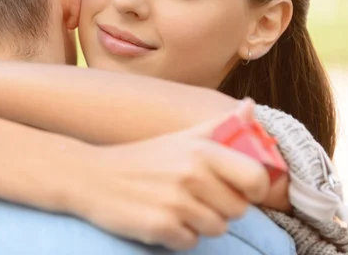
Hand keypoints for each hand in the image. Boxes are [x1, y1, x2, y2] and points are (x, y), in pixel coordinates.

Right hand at [73, 101, 270, 250]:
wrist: (90, 176)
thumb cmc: (141, 158)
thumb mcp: (179, 137)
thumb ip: (220, 125)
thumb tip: (251, 106)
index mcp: (200, 149)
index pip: (257, 177)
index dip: (256, 188)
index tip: (243, 189)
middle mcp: (191, 174)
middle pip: (238, 209)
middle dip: (221, 207)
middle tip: (195, 196)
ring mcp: (175, 202)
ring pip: (216, 228)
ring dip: (199, 222)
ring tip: (175, 206)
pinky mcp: (159, 227)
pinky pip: (191, 242)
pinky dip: (178, 236)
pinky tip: (160, 218)